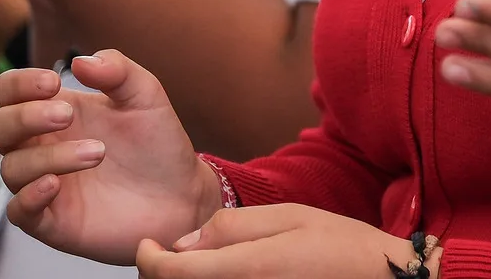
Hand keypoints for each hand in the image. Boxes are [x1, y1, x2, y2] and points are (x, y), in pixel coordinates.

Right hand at [0, 50, 221, 263]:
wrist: (183, 195)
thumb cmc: (158, 144)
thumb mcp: (145, 96)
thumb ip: (117, 70)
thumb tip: (81, 60)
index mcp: (56, 112)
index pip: (9, 93)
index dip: (18, 84)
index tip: (53, 83)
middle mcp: (42, 147)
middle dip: (25, 117)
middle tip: (67, 114)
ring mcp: (45, 184)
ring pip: (12, 168)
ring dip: (49, 156)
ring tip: (98, 153)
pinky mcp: (53, 221)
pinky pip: (18, 212)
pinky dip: (28, 197)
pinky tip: (55, 185)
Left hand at [134, 204, 432, 277]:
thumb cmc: (343, 248)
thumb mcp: (291, 217)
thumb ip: (234, 227)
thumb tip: (185, 242)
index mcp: (246, 269)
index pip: (169, 274)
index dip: (146, 258)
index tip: (148, 244)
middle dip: (162, 273)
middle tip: (166, 253)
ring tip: (194, 263)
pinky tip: (221, 274)